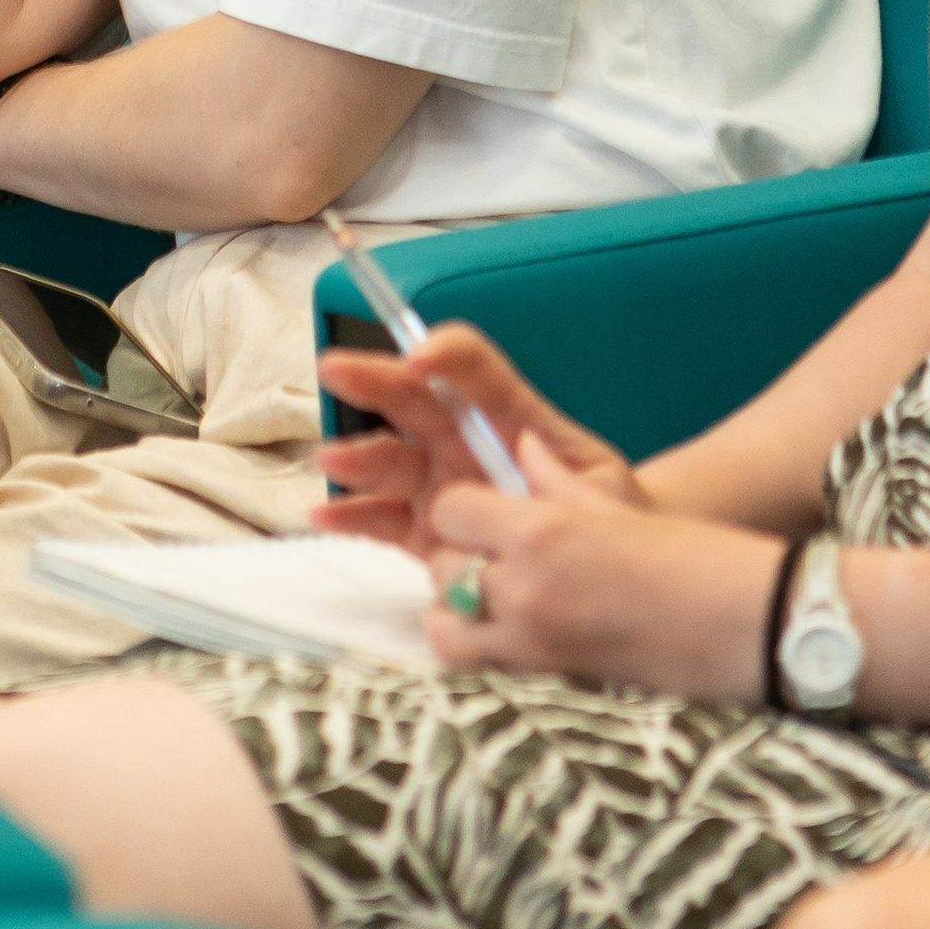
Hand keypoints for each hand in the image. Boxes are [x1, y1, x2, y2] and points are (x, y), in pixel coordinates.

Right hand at [314, 324, 646, 551]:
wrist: (602, 575)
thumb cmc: (605, 521)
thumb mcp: (607, 496)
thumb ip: (572, 478)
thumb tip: (532, 459)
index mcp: (512, 419)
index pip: (476, 368)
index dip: (446, 354)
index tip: (419, 357)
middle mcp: (466, 443)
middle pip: (414, 396)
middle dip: (372, 378)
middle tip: (336, 368)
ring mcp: (441, 485)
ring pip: (390, 458)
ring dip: (358, 454)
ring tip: (332, 456)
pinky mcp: (425, 531)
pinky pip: (381, 518)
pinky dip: (350, 516)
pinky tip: (323, 512)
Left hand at [419, 443, 784, 699]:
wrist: (750, 628)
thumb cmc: (697, 558)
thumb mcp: (620, 507)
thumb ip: (556, 480)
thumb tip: (518, 445)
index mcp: (543, 531)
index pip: (450, 511)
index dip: (463, 509)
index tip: (487, 511)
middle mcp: (525, 589)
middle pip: (441, 569)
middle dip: (457, 558)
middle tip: (494, 554)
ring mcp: (533, 647)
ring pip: (447, 630)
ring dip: (459, 612)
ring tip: (496, 599)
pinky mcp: (549, 688)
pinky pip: (481, 669)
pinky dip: (483, 654)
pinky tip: (516, 636)